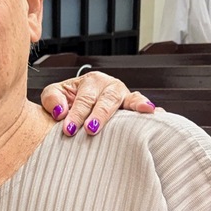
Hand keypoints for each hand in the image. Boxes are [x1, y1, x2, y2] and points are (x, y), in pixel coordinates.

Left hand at [40, 70, 157, 136]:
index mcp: (91, 81)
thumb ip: (52, 99)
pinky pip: (142, 106)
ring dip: (133, 107)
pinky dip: (150, 108)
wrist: (76, 108)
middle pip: (106, 100)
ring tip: (143, 111)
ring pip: (129, 100)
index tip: (68, 129)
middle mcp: (110, 86)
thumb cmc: (66, 101)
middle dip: (99, 115)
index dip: (76, 114)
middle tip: (90, 129)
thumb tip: (60, 111)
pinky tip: (158, 113)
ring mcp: (124, 96)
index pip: (84, 99)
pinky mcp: (132, 107)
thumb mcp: (54, 95)